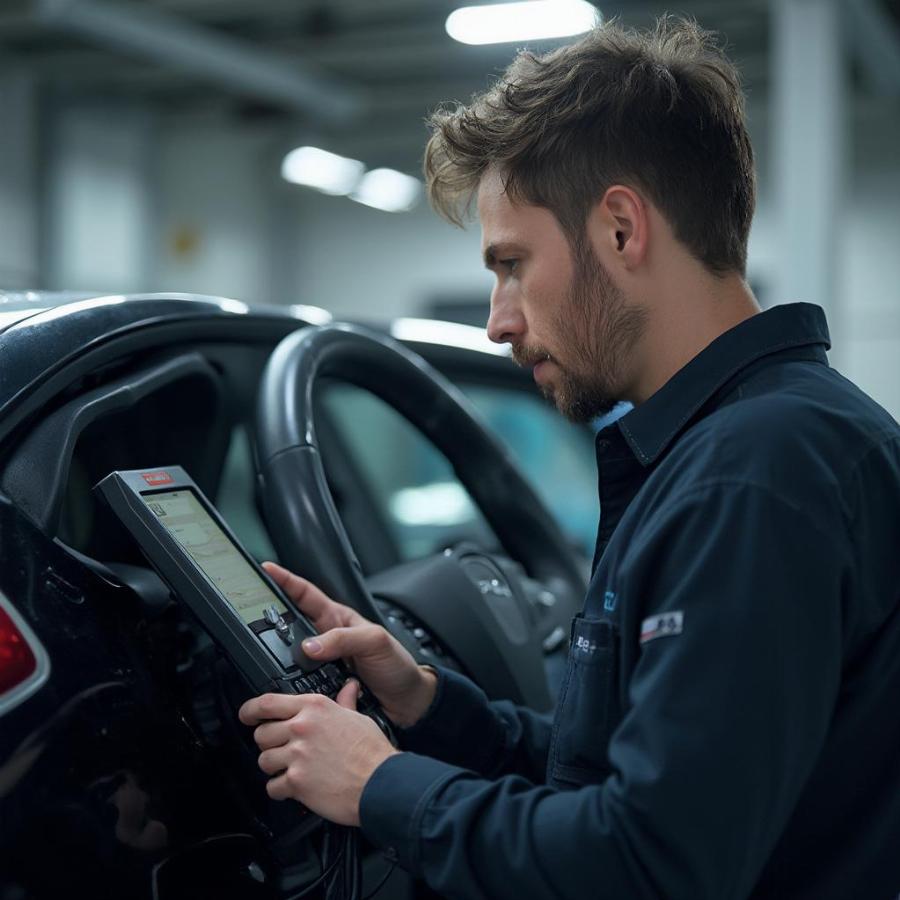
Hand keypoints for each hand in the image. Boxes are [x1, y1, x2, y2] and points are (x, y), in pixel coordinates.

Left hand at [238, 679, 397, 825]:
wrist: (381, 782)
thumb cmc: (372, 752)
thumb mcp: (358, 718)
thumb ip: (345, 703)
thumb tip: (349, 688)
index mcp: (315, 707)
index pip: (267, 703)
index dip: (250, 710)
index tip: (247, 715)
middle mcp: (302, 727)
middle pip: (261, 734)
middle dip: (268, 743)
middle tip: (282, 749)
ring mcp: (297, 755)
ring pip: (263, 761)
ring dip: (274, 768)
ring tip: (290, 769)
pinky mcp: (296, 781)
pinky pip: (272, 787)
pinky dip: (280, 790)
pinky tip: (294, 788)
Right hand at [263, 562, 436, 727]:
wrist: (407, 702)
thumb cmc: (397, 666)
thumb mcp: (374, 642)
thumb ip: (344, 639)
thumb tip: (310, 646)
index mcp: (338, 619)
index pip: (306, 594)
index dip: (286, 581)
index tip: (265, 569)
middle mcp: (327, 639)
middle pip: (290, 624)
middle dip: (269, 617)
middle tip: (250, 614)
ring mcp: (323, 662)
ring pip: (290, 655)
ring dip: (277, 656)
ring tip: (260, 652)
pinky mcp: (322, 686)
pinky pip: (298, 681)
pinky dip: (290, 683)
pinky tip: (283, 686)